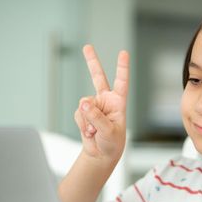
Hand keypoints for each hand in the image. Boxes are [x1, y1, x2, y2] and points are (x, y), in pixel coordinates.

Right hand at [75, 45, 128, 161]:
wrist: (101, 154)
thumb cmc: (112, 143)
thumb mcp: (108, 131)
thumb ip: (96, 117)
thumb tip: (84, 102)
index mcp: (118, 102)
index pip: (121, 83)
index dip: (122, 68)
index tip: (123, 53)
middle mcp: (106, 100)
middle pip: (98, 77)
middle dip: (92, 62)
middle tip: (87, 47)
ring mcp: (94, 105)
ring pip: (84, 104)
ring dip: (88, 120)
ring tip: (95, 131)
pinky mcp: (84, 112)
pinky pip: (79, 113)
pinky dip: (82, 124)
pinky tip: (89, 132)